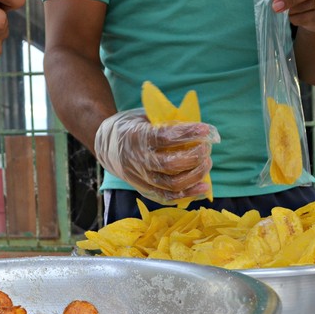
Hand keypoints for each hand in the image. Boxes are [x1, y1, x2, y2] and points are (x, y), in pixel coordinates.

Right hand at [94, 109, 219, 205]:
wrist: (107, 146)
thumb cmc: (132, 127)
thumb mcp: (144, 116)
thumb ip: (166, 121)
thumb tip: (197, 128)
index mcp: (137, 137)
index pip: (165, 137)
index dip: (188, 134)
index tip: (206, 130)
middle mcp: (138, 160)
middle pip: (170, 165)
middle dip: (194, 157)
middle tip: (206, 148)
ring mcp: (141, 178)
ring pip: (172, 184)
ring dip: (195, 175)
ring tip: (207, 163)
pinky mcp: (145, 190)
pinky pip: (168, 197)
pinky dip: (188, 194)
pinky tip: (203, 187)